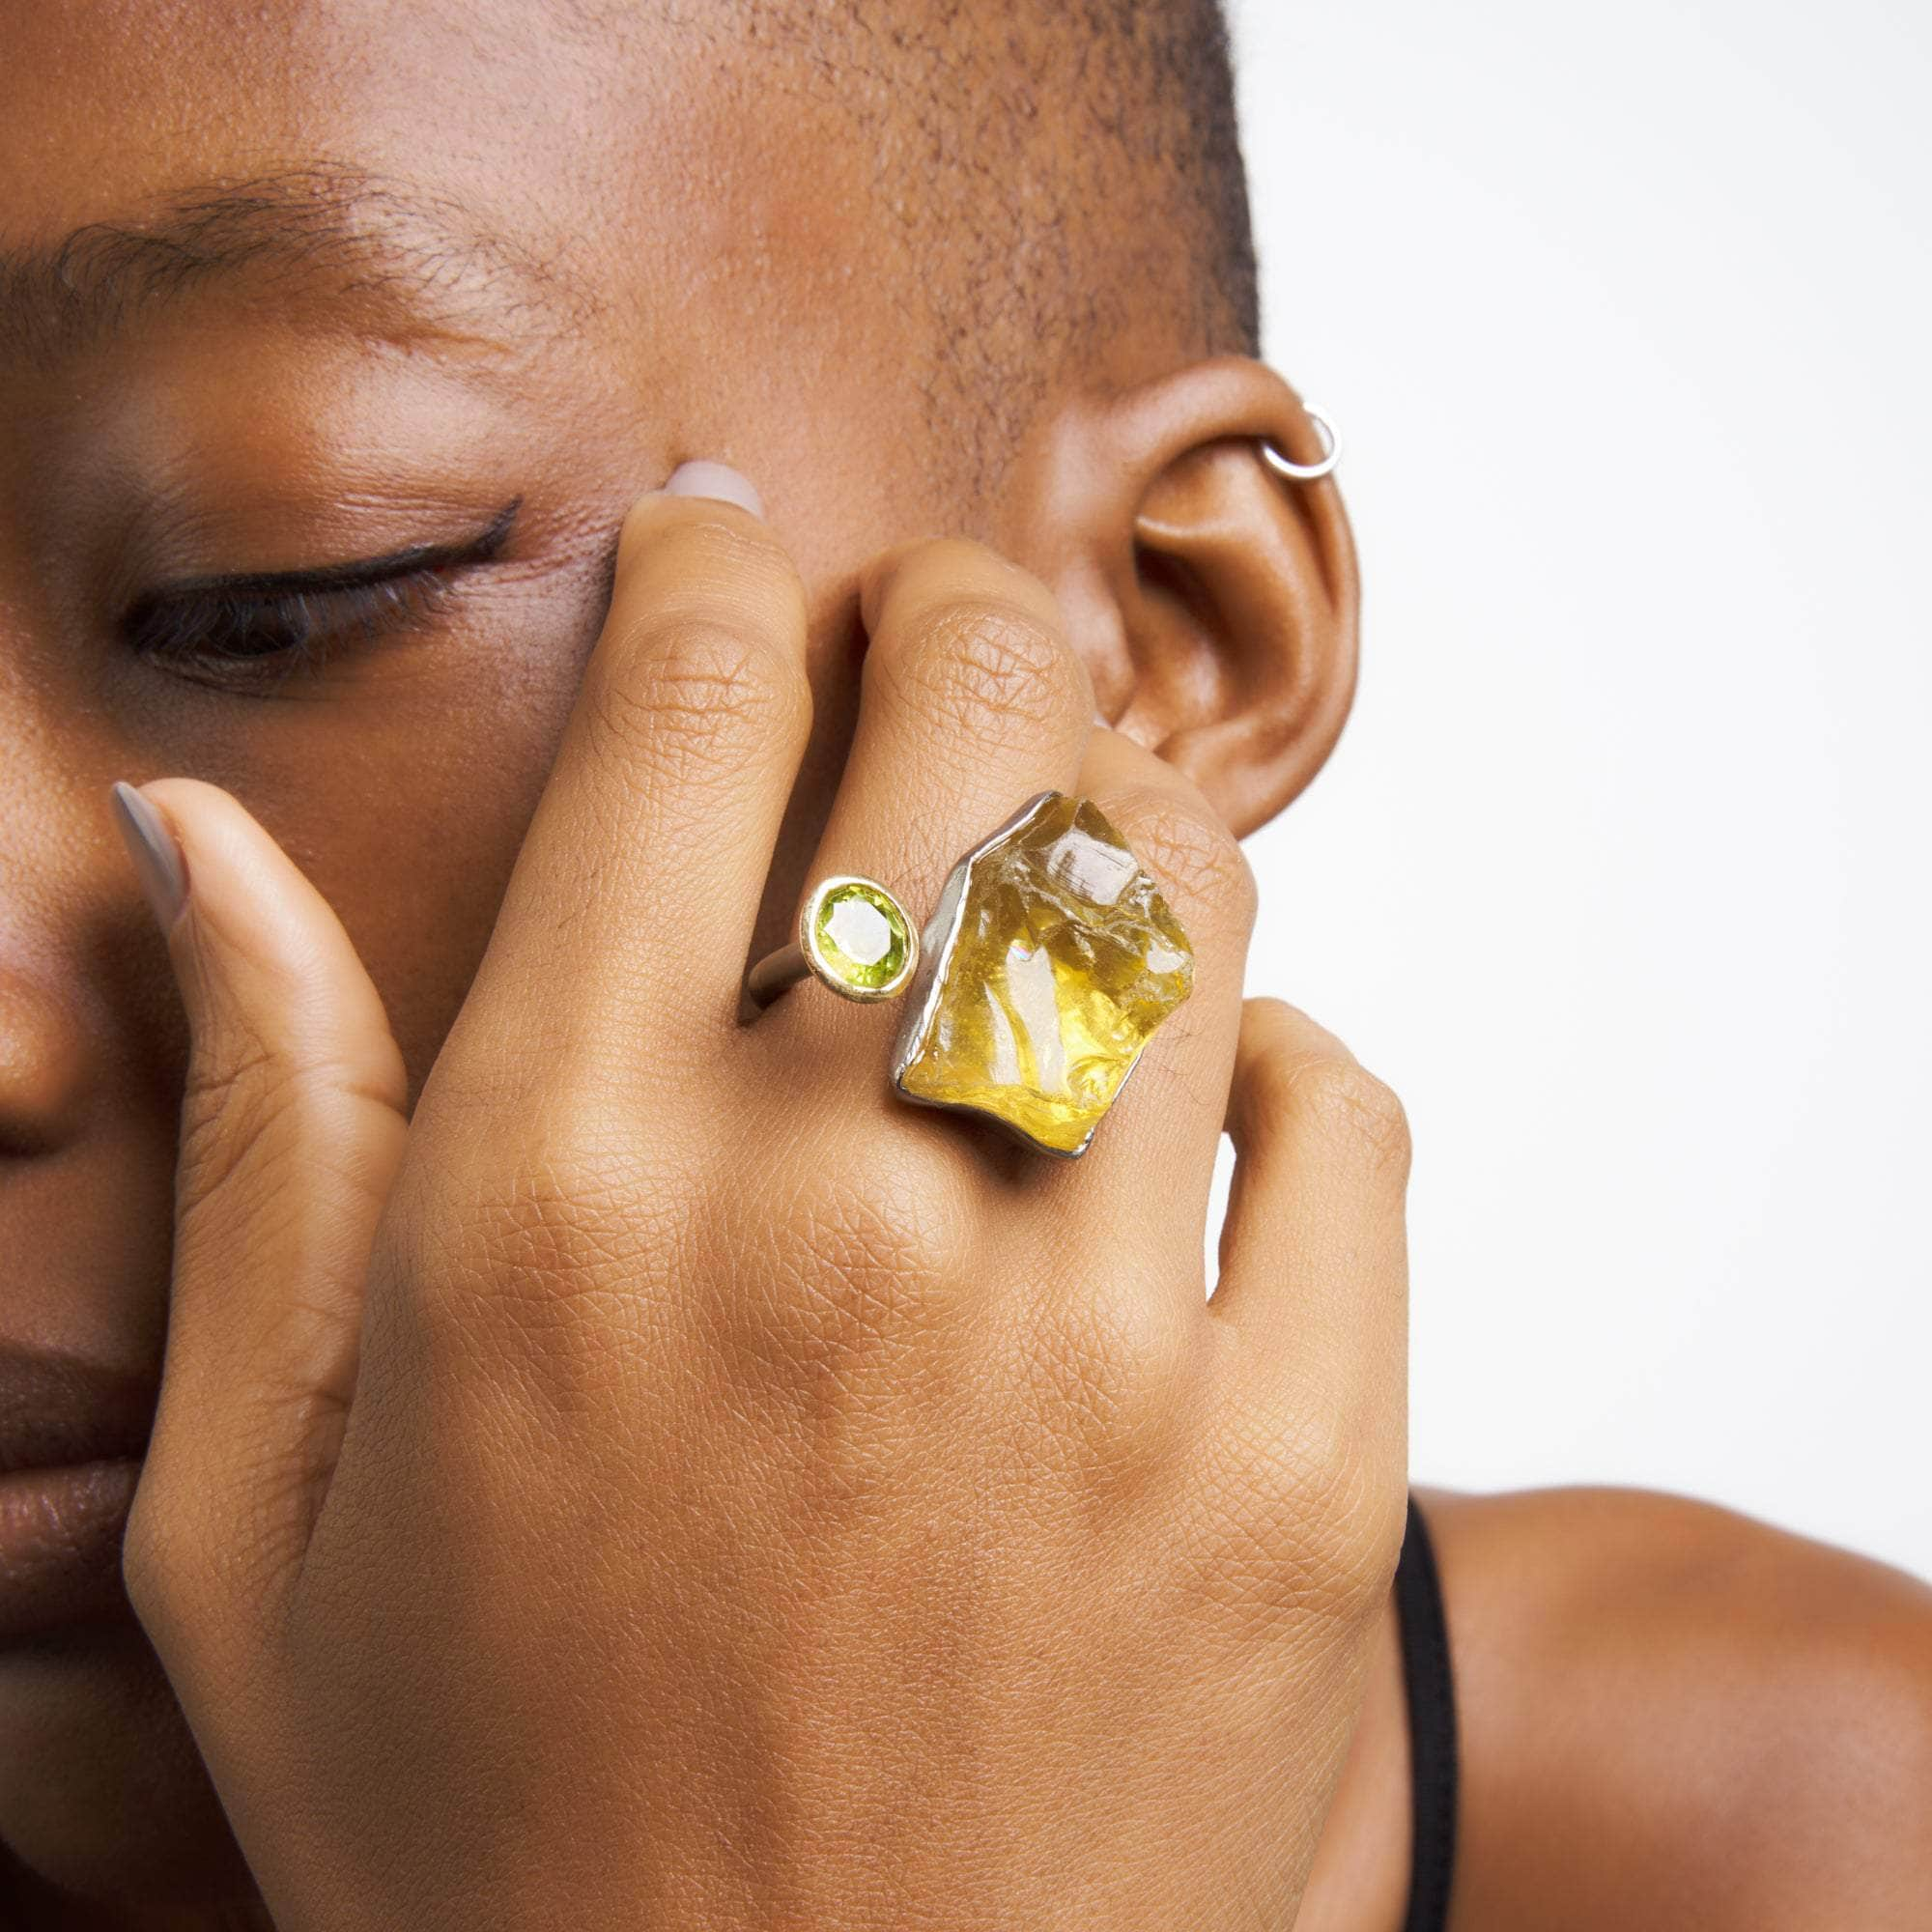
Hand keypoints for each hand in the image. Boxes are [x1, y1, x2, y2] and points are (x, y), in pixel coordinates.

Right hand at [116, 479, 1409, 1930]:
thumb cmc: (502, 1829)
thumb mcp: (265, 1517)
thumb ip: (259, 1137)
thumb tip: (195, 840)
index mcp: (555, 1197)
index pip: (681, 708)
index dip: (714, 564)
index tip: (727, 539)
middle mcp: (830, 1217)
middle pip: (967, 717)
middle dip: (955, 612)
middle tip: (936, 632)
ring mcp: (1092, 1340)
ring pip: (1173, 889)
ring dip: (1115, 828)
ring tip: (1056, 880)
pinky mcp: (1293, 1466)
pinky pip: (1339, 1113)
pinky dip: (1278, 1063)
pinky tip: (1190, 1120)